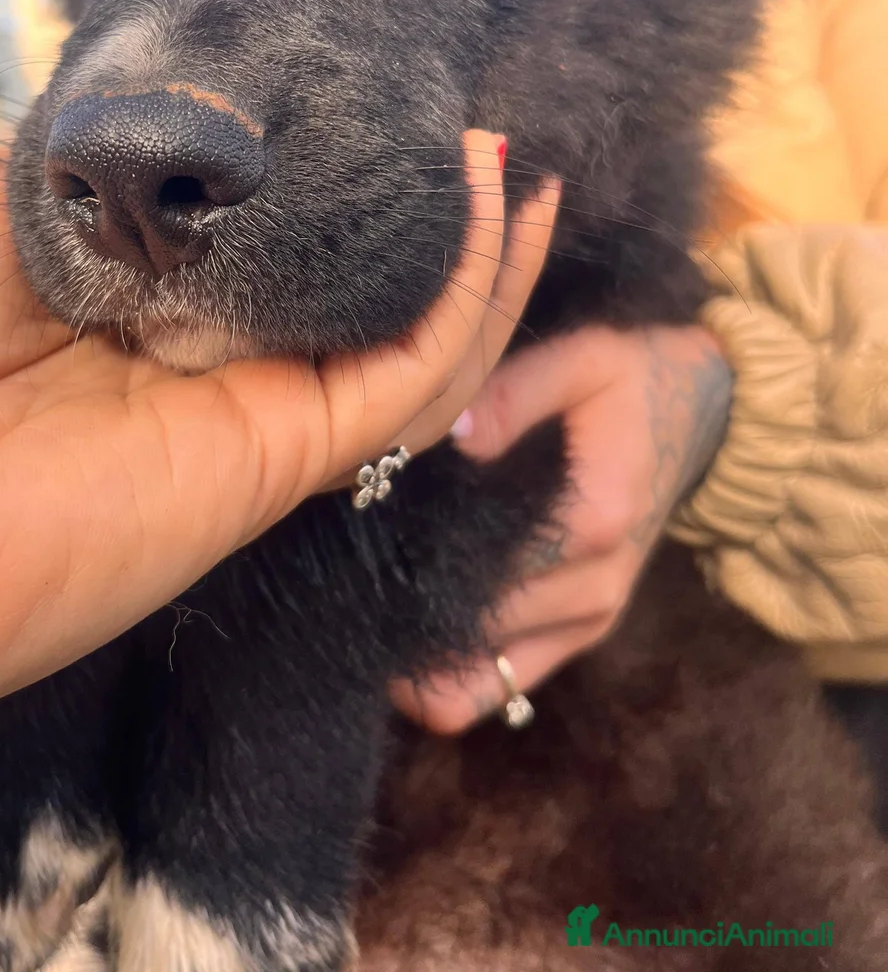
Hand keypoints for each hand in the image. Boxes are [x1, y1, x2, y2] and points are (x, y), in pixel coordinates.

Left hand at [0, 132, 556, 815]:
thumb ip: (96, 160)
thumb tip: (187, 122)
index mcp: (131, 299)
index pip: (264, 239)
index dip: (330, 174)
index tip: (374, 96)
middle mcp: (202, 357)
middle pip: (349, 289)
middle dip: (420, 211)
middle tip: (473, 124)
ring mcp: (249, 411)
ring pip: (406, 337)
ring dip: (475, 249)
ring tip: (508, 157)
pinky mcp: (282, 457)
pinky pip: (407, 374)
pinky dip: (470, 296)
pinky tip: (494, 204)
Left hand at [389, 322, 732, 732]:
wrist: (705, 419)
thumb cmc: (633, 382)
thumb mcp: (584, 360)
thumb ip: (517, 392)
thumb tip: (452, 433)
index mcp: (594, 524)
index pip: (483, 574)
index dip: (411, 560)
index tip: (362, 530)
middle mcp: (594, 591)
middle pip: (468, 636)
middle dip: (399, 608)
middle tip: (347, 567)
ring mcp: (587, 623)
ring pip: (474, 688)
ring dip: (416, 653)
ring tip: (368, 597)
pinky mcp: (577, 637)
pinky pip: (496, 692)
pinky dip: (446, 674)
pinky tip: (405, 625)